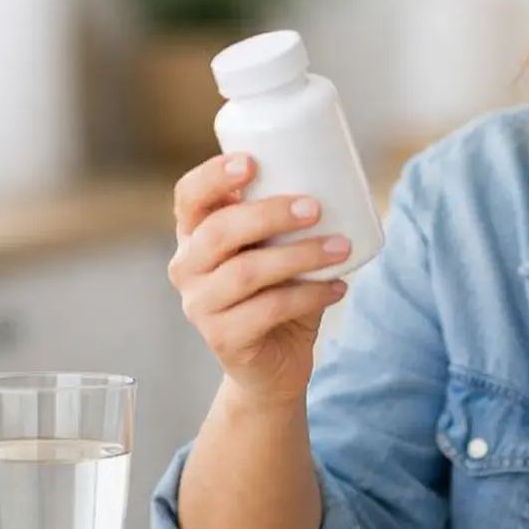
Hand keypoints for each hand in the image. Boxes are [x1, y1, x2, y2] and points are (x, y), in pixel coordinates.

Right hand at [168, 154, 352, 406]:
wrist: (273, 366)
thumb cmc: (279, 292)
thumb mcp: (278, 250)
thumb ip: (290, 220)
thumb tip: (341, 179)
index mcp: (196, 234)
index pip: (189, 196)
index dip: (213, 176)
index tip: (251, 161)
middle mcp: (187, 267)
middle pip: (219, 231)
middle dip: (270, 214)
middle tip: (315, 207)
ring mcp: (200, 306)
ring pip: (246, 272)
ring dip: (300, 256)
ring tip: (342, 248)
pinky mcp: (222, 339)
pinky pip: (268, 310)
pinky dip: (309, 296)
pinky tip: (338, 288)